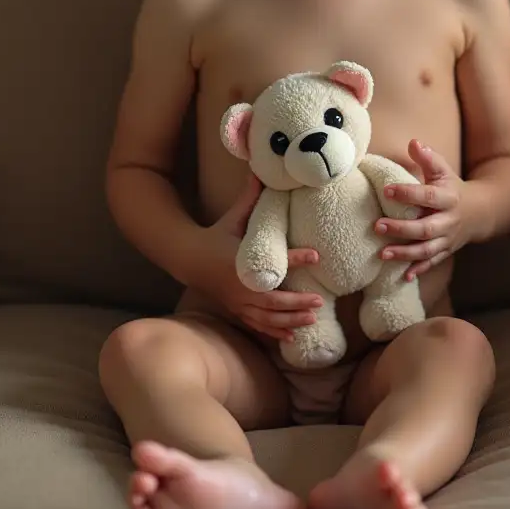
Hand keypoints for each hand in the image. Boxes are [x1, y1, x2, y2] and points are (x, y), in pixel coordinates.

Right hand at [199, 173, 321, 342]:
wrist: (189, 259)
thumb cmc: (215, 236)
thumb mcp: (233, 217)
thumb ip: (250, 197)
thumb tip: (261, 171)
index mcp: (241, 261)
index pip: (273, 261)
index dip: (296, 259)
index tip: (316, 255)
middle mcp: (240, 286)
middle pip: (273, 300)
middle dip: (297, 302)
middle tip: (320, 300)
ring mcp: (238, 302)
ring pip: (268, 317)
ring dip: (291, 320)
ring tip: (313, 317)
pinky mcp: (238, 311)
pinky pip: (258, 325)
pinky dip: (275, 333)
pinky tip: (293, 337)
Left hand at [375, 140, 488, 280]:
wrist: (481, 212)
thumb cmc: (453, 188)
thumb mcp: (443, 171)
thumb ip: (428, 158)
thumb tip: (413, 142)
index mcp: (448, 198)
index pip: (428, 196)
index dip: (408, 193)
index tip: (386, 190)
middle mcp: (449, 221)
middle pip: (425, 228)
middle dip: (402, 229)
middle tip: (377, 226)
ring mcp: (448, 239)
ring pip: (427, 250)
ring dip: (405, 253)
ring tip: (382, 253)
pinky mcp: (446, 251)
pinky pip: (432, 263)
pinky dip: (419, 270)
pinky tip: (404, 276)